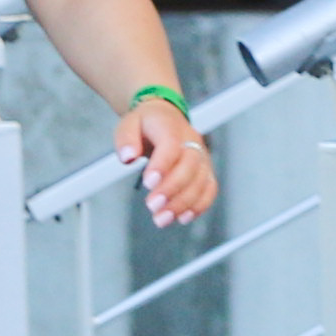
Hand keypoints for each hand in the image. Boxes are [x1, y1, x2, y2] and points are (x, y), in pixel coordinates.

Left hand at [123, 97, 217, 229]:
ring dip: (183, 203)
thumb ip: (126, 139)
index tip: (148, 183)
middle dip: (172, 190)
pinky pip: (210, 189)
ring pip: (201, 181)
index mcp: (170, 126)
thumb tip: (127, 157)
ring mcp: (201, 156)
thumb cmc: (147, 123)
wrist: (166, 117)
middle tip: (153, 206)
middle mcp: (191, 141)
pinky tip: (182, 217)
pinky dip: (199, 205)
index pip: (171, 145)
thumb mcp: (129, 123)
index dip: (162, 165)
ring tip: (162, 218)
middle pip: (190, 166)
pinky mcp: (205, 170)